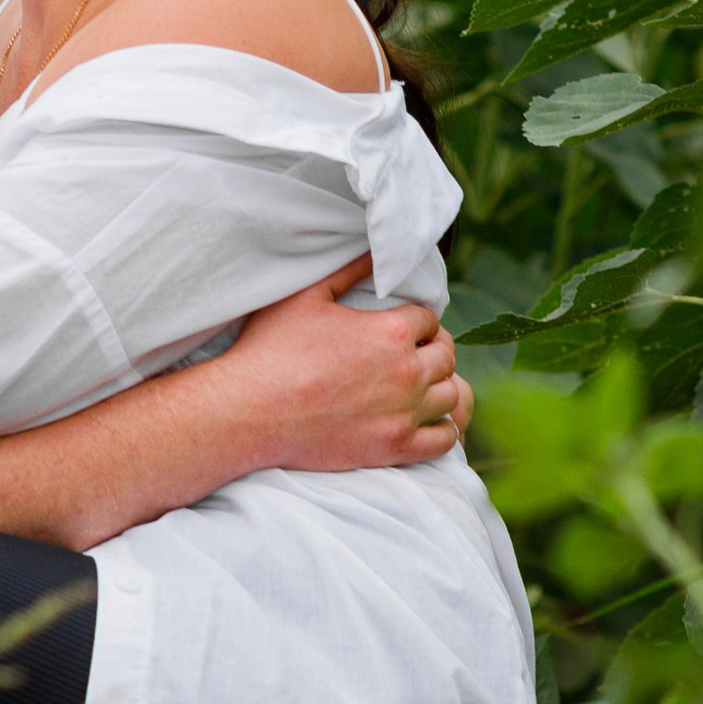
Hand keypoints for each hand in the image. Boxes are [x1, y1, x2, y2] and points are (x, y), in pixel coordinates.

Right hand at [224, 256, 470, 472]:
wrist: (250, 411)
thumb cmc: (271, 350)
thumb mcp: (304, 297)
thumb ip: (346, 272)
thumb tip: (376, 255)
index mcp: (390, 332)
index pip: (428, 318)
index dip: (416, 320)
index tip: (403, 327)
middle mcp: (407, 372)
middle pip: (446, 355)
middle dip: (433, 349)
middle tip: (412, 353)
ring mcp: (405, 414)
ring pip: (452, 396)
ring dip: (439, 386)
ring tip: (419, 385)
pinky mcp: (396, 448)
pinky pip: (445, 439)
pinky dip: (444, 428)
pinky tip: (426, 420)